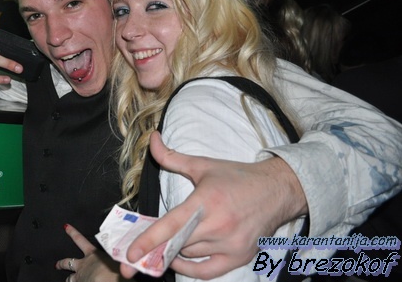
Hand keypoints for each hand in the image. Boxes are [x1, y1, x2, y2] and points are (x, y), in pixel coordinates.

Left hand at [56, 224, 129, 281]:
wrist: (107, 281)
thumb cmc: (116, 271)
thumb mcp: (119, 260)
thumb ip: (118, 258)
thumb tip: (127, 258)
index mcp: (93, 254)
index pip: (81, 240)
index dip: (72, 233)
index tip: (66, 226)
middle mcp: (83, 264)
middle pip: (68, 262)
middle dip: (62, 263)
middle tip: (56, 264)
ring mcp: (79, 277)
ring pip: (69, 278)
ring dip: (68, 280)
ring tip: (67, 280)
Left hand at [120, 131, 306, 279]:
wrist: (277, 190)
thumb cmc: (237, 177)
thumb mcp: (202, 165)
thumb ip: (171, 157)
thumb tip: (151, 140)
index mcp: (206, 201)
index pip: (171, 225)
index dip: (148, 240)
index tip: (130, 253)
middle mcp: (219, 225)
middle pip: (177, 245)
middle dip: (154, 249)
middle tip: (136, 255)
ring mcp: (231, 244)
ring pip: (189, 256)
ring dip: (172, 252)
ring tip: (160, 247)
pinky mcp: (240, 256)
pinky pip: (208, 271)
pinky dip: (190, 269)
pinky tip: (178, 260)